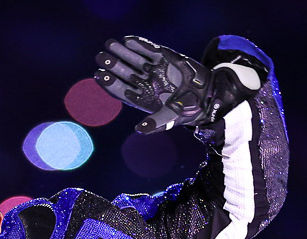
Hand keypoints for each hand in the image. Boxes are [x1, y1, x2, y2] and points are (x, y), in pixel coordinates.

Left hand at [95, 36, 250, 133]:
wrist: (207, 95)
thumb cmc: (187, 109)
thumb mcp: (171, 117)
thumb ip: (155, 123)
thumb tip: (139, 129)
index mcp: (142, 98)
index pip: (120, 90)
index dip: (109, 83)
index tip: (99, 75)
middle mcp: (145, 83)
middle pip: (124, 72)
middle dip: (112, 64)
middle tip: (100, 57)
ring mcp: (153, 69)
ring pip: (134, 59)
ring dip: (121, 52)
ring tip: (109, 44)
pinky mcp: (164, 58)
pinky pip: (149, 50)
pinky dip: (139, 44)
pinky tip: (127, 40)